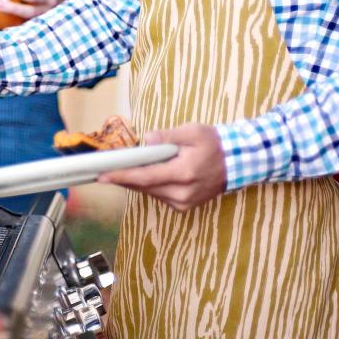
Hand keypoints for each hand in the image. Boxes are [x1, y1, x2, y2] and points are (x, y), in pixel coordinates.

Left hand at [98, 123, 226, 211]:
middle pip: (144, 187)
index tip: (102, 176)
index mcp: (183, 173)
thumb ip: (168, 136)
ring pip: (150, 193)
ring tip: (121, 170)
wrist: (236, 162)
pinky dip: (148, 186)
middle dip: (123, 178)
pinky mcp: (184, 206)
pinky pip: (159, 196)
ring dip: (135, 182)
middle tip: (103, 171)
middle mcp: (182, 192)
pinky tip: (143, 175)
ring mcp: (184, 202)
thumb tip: (146, 140)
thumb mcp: (192, 131)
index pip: (145, 177)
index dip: (121, 176)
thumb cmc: (213, 144)